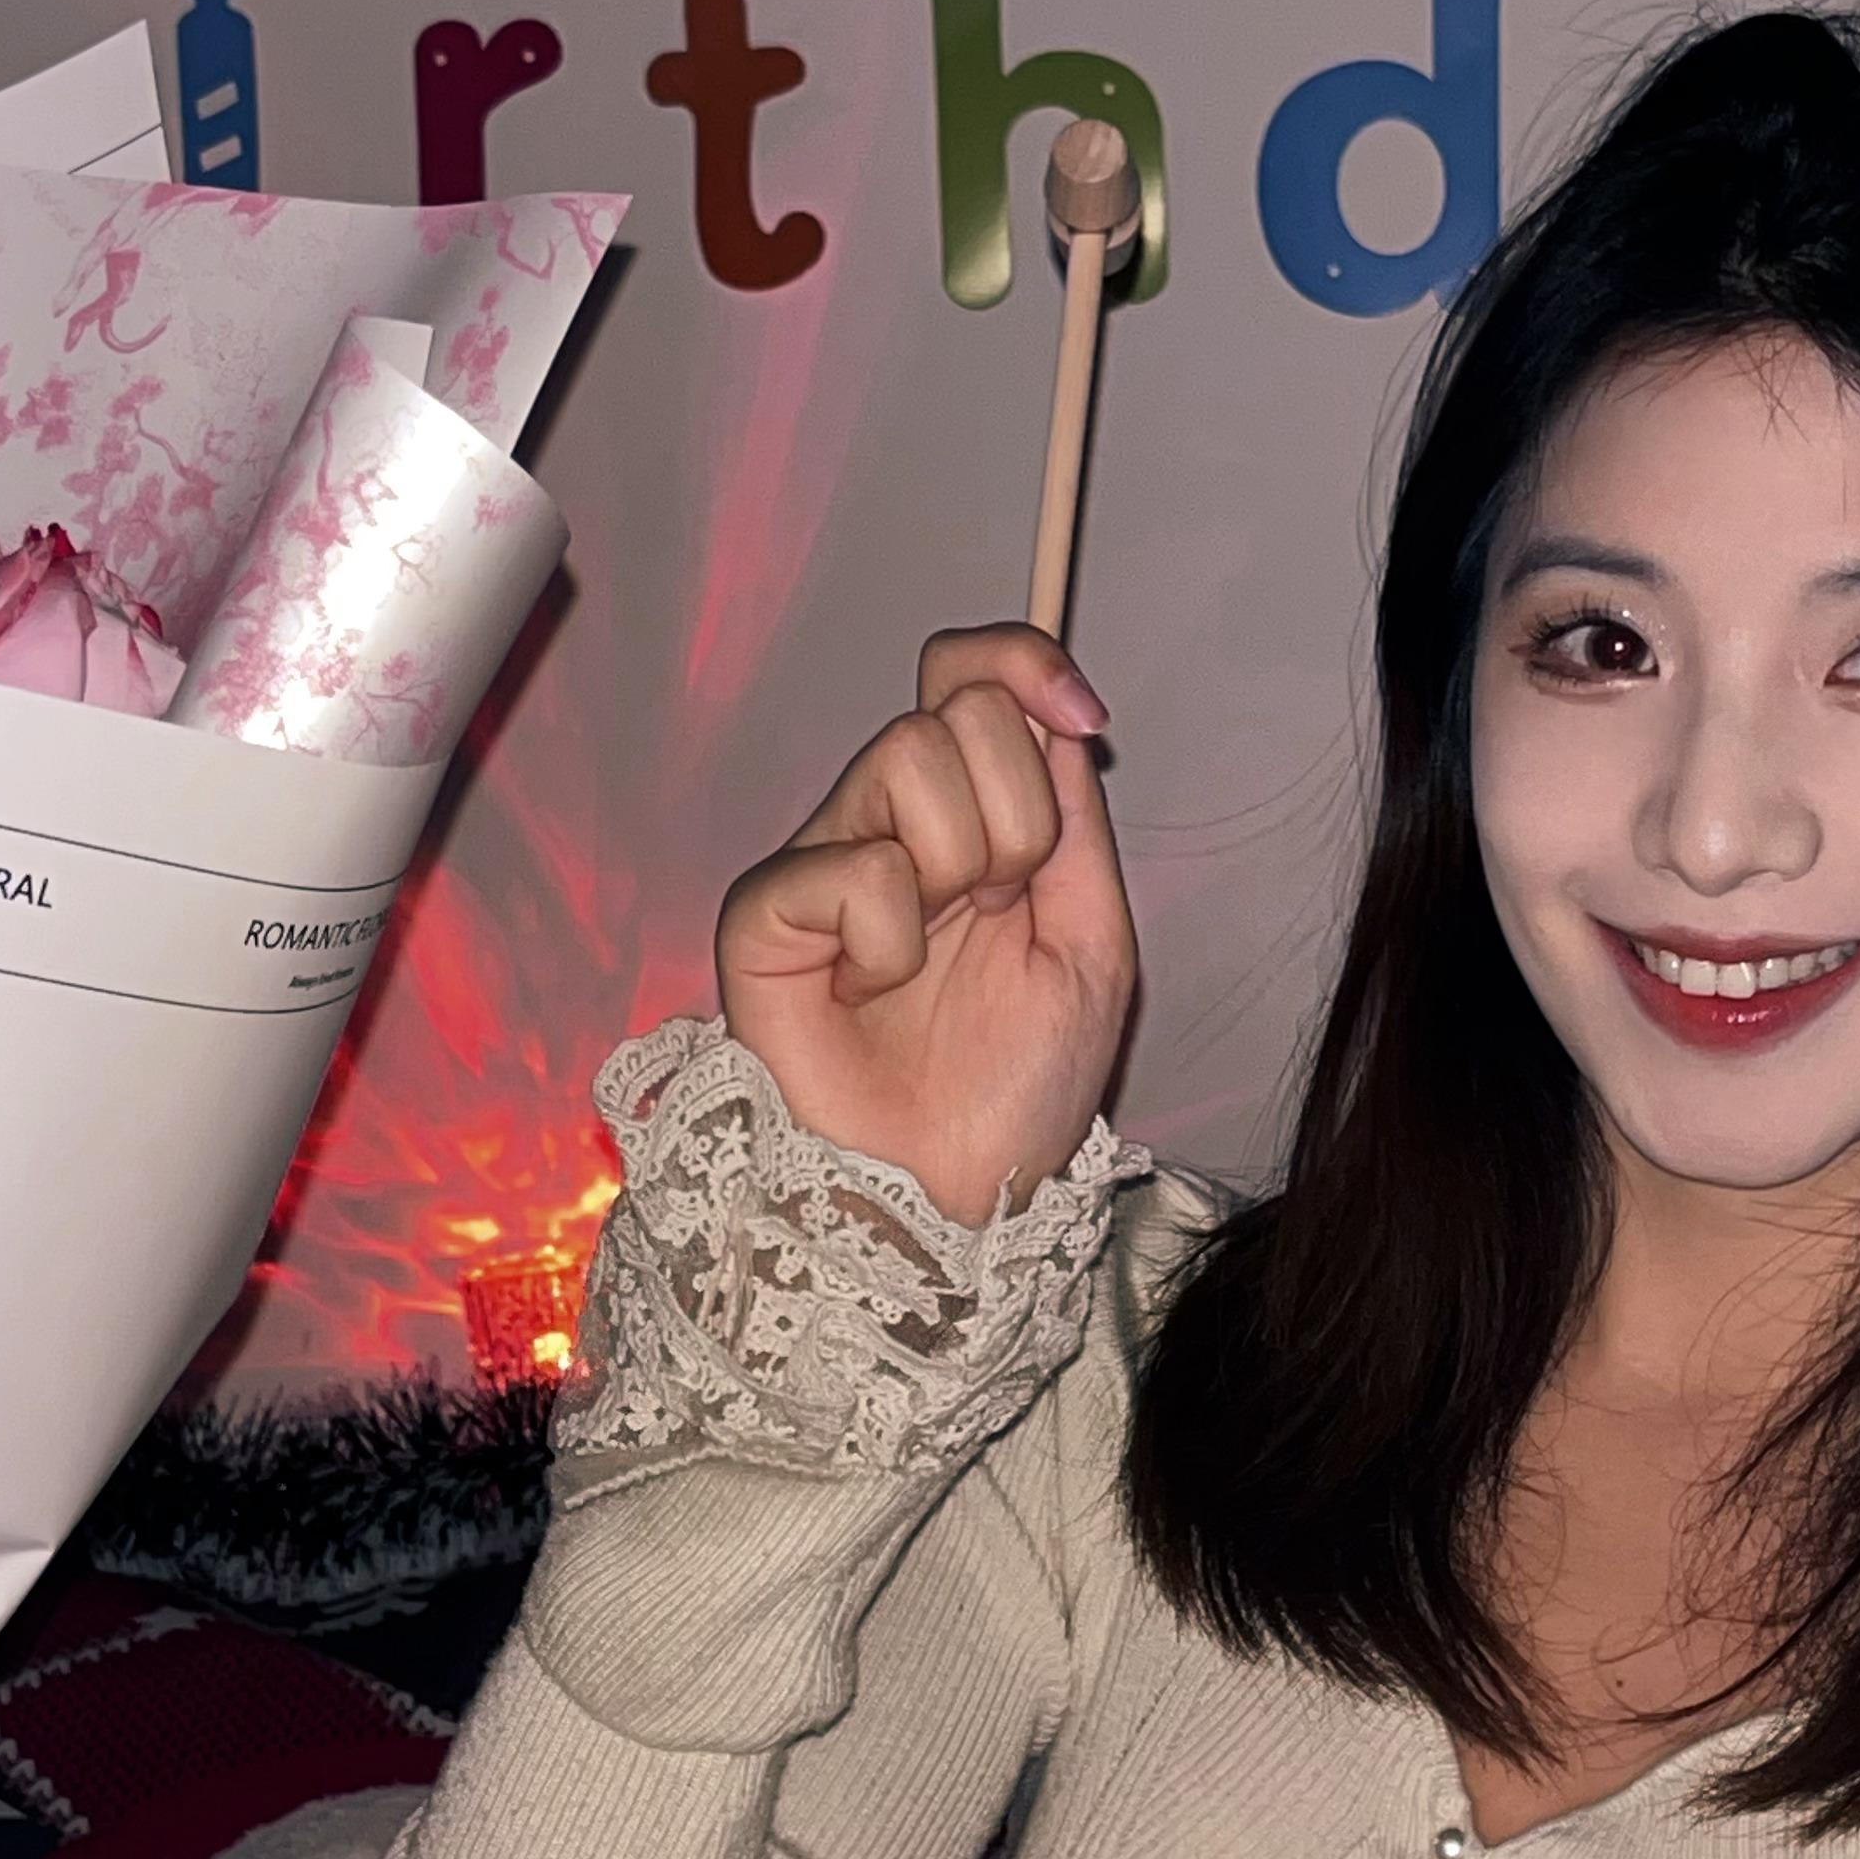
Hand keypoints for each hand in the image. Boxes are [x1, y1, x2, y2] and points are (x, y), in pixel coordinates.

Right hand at [715, 627, 1135, 1222]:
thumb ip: (1074, 823)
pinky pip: (855, 864)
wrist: (951, 1195)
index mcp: (971, 819)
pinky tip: (872, 993)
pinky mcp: (766, 911)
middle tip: (1000, 908)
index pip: (972, 674)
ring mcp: (825, 860)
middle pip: (957, 707)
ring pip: (908, 757)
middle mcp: (891, 823)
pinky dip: (890, 938)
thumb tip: (1052, 712)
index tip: (1083, 718)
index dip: (1026, 663)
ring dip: (962, 866)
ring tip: (937, 955)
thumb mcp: (1092, 943)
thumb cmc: (1014, 1093)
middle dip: (1017, 813)